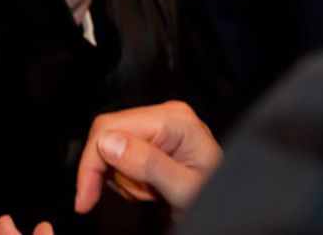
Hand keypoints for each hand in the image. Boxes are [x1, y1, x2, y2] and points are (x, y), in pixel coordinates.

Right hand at [75, 101, 221, 212]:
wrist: (237, 206)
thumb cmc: (221, 197)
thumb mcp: (184, 189)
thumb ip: (149, 164)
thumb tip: (109, 143)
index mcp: (174, 120)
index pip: (111, 127)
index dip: (91, 162)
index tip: (85, 196)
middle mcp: (165, 115)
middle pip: (108, 133)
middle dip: (107, 171)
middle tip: (116, 199)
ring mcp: (161, 125)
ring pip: (112, 147)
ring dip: (122, 178)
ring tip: (149, 194)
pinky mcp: (157, 139)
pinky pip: (124, 155)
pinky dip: (129, 178)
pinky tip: (150, 188)